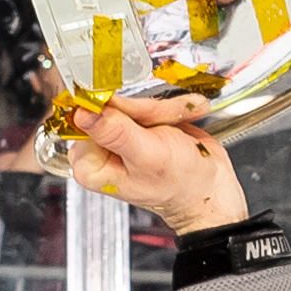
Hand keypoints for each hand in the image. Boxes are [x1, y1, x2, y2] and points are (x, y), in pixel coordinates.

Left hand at [66, 95, 243, 232]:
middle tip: (166, 124)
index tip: (142, 118)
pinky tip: (180, 122)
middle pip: (113, 107)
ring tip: (177, 125)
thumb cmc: (181, 184)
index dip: (118, 111)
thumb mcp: (148, 157)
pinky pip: (147, 103)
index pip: (89, 118)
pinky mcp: (134, 128)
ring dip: (163, 110)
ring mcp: (117, 138)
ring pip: (134, 102)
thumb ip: (115, 134)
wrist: (208, 188)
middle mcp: (99, 152)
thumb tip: (82, 113)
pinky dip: (169, 109)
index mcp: (91, 166)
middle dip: (147, 112)